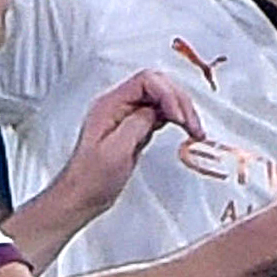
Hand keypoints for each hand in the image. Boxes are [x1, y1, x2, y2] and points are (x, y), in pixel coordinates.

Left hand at [41, 69, 203, 227]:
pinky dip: (176, 119)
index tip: (180, 117)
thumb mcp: (115, 151)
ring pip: (162, 99)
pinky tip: (184, 130)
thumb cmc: (91, 178)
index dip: (168, 94)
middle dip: (179, 101)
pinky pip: (160, 113)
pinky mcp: (135, 128)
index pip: (146, 81)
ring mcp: (127, 116)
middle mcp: (118, 106)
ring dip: (181, 110)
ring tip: (194, 129)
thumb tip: (156, 110)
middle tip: (192, 124)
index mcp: (110, 105)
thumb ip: (136, 124)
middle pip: (157, 85)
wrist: (82, 195)